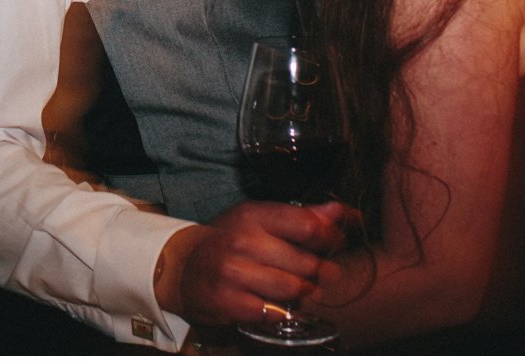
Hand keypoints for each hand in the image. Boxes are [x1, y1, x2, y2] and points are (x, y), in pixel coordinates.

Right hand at [154, 200, 359, 326]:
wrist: (184, 268)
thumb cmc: (230, 242)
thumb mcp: (260, 220)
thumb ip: (302, 216)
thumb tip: (341, 212)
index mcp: (253, 215)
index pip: (307, 225)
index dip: (331, 237)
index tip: (335, 243)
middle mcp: (243, 240)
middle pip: (306, 262)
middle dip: (319, 272)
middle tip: (317, 274)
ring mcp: (233, 272)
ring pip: (293, 289)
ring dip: (303, 294)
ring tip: (299, 290)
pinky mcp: (229, 301)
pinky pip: (274, 313)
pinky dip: (282, 312)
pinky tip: (275, 304)